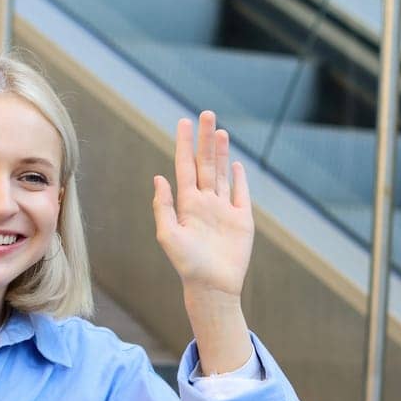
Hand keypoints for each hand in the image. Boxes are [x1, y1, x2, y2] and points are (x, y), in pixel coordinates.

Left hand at [150, 110, 254, 302]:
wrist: (212, 286)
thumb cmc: (187, 265)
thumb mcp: (168, 235)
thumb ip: (163, 206)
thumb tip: (158, 177)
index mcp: (187, 204)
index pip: (185, 167)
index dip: (184, 145)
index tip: (183, 122)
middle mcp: (205, 203)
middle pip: (205, 164)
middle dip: (204, 140)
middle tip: (205, 114)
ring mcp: (224, 210)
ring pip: (223, 174)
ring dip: (221, 153)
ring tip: (219, 131)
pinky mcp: (242, 220)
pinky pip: (241, 194)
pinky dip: (239, 178)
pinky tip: (236, 164)